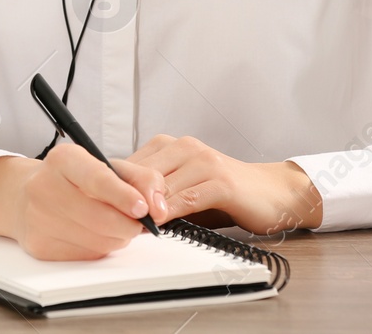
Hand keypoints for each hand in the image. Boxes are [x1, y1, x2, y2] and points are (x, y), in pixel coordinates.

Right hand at [0, 146, 169, 260]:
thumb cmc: (74, 180)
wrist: (26, 196)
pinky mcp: (40, 246)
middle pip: (102, 218)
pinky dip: (100, 247)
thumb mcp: (108, 166)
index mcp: (63, 159)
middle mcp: (44, 186)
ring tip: (114, 225)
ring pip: (99, 241)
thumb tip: (158, 207)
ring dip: (118, 237)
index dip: (124, 196)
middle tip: (138, 222)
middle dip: (129, 224)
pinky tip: (93, 233)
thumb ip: (142, 179)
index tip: (144, 209)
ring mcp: (38, 219)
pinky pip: (87, 255)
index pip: (97, 178)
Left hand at [124, 134, 322, 234]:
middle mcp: (184, 147)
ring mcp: (204, 161)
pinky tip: (160, 223)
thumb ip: (155, 196)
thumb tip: (118, 212)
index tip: (99, 207)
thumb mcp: (183, 191)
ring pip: (161, 183)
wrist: (272, 192)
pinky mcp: (221, 180)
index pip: (130, 163)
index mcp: (170, 146)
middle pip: (141, 172)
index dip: (113, 187)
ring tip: (129, 224)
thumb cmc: (224, 195)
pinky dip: (171, 211)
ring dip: (144, 206)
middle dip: (124, 197)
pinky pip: (188, 196)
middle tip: (109, 220)